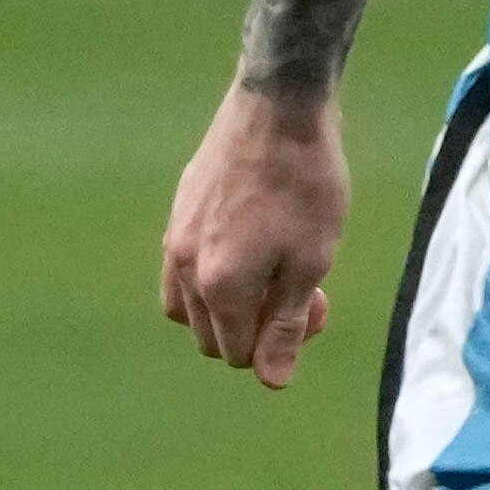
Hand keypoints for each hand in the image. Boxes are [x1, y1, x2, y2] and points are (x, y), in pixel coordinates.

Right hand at [161, 82, 350, 388]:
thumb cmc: (307, 186)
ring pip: (189, 306)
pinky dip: (213, 276)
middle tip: (302, 291)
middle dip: (253, 329)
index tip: (316, 305)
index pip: (236, 354)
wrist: (278, 108)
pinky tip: (252, 244)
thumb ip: (287, 325)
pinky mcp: (177, 211)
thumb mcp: (312, 262)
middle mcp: (182, 266)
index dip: (278, 346)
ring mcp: (173, 236)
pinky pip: (182, 269)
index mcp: (219, 286)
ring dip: (228, 306)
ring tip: (274, 272)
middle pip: (210, 336)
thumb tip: (271, 381)